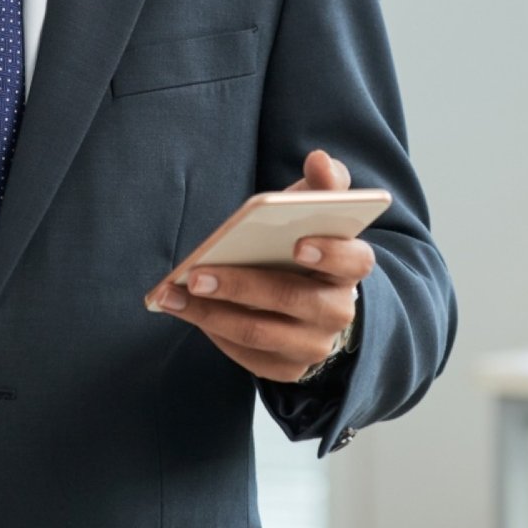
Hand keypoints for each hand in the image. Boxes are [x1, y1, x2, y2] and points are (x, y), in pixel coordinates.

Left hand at [154, 149, 375, 382]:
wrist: (315, 300)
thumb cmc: (310, 241)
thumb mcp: (320, 208)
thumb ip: (324, 181)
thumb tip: (319, 158)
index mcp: (353, 265)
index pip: (353, 260)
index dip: (330, 253)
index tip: (297, 243)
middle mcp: (339, 310)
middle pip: (293, 299)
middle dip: (241, 286)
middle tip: (196, 274)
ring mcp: (315, 344)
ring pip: (261, 333)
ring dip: (212, 314)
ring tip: (174, 294)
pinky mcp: (289, 368)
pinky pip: (248, 357)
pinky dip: (215, 333)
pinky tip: (188, 313)